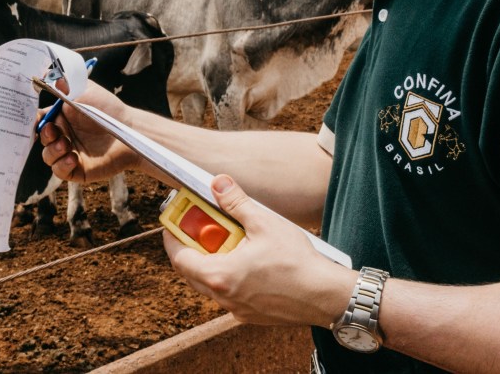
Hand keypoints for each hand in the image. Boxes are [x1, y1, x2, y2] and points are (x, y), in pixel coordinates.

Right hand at [37, 83, 139, 183]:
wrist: (130, 130)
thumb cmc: (109, 108)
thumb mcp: (87, 91)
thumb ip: (68, 86)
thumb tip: (51, 78)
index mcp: (61, 117)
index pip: (39, 119)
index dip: (32, 120)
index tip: (34, 119)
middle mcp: (63, 135)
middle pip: (42, 138)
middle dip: (44, 135)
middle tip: (54, 131)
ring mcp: (69, 153)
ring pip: (48, 156)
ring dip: (52, 150)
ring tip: (65, 144)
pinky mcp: (77, 169)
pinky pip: (60, 171)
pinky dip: (61, 165)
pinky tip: (72, 158)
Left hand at [164, 174, 355, 326]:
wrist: (325, 295)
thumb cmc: (297, 262)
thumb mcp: (264, 223)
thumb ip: (235, 202)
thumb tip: (218, 183)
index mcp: (219, 275)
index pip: (179, 258)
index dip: (173, 238)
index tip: (176, 223)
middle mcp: (223, 297)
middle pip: (192, 272)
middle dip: (194, 248)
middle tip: (205, 228)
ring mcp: (237, 310)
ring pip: (212, 284)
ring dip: (214, 262)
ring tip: (234, 242)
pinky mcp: (251, 316)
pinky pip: (230, 294)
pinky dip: (231, 277)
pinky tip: (251, 262)